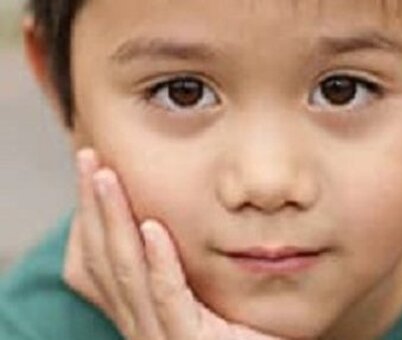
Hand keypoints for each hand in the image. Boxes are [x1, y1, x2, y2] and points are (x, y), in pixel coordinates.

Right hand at [63, 149, 283, 339]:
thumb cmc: (234, 333)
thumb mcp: (196, 296)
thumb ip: (174, 267)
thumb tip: (159, 216)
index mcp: (137, 311)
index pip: (99, 258)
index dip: (89, 212)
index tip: (90, 167)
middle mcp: (139, 325)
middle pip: (105, 258)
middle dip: (93, 205)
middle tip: (88, 158)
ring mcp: (162, 337)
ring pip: (129, 273)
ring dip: (116, 221)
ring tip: (108, 178)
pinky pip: (170, 299)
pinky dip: (159, 263)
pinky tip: (154, 229)